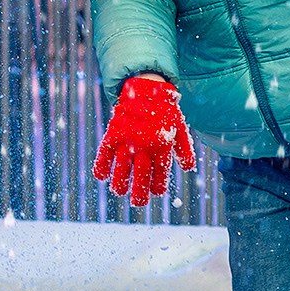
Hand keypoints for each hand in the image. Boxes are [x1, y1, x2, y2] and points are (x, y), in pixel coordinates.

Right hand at [93, 76, 196, 207]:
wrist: (146, 88)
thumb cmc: (165, 110)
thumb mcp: (180, 128)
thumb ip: (184, 149)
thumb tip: (188, 169)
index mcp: (162, 146)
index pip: (160, 174)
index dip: (157, 186)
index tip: (155, 192)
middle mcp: (144, 146)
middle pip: (140, 177)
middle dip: (139, 194)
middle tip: (138, 203)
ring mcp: (127, 140)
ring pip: (121, 169)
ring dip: (120, 184)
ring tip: (120, 191)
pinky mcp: (113, 133)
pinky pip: (104, 154)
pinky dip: (101, 167)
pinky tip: (101, 176)